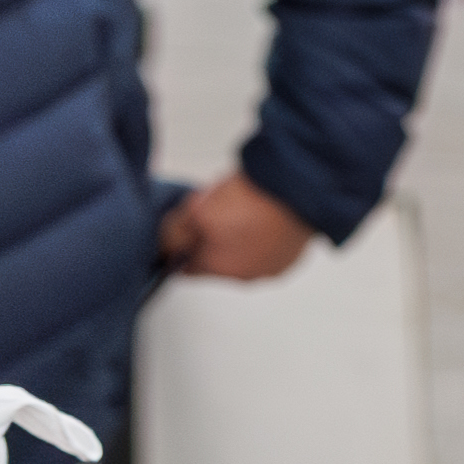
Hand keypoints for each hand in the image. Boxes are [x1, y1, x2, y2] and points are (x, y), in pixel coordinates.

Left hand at [158, 172, 315, 279]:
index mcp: (221, 270)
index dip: (183, 245)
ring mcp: (274, 267)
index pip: (187, 267)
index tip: (186, 227)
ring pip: (243, 252)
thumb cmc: (253, 201)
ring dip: (238, 235)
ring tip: (243, 207)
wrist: (299, 188)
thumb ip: (174, 234)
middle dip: (211, 236)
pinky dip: (263, 234)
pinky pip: (268, 246)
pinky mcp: (294, 255)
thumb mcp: (196, 211)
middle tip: (216, 209)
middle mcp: (248, 276)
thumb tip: (165, 247)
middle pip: (216, 258)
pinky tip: (262, 212)